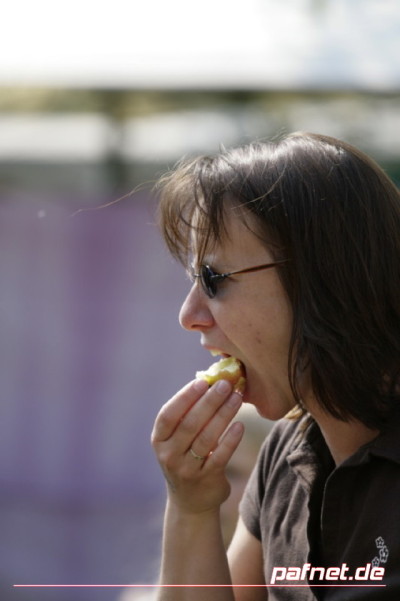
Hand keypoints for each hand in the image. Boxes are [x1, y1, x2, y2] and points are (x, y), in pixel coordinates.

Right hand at [151, 378, 243, 514]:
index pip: (168, 415)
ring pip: (207, 438)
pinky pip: (220, 456)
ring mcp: (186, 469)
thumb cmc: (186, 457)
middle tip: (225, 384)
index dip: (184, 397)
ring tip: (237, 398)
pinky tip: (240, 425)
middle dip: (209, 401)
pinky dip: (230, 439)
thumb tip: (211, 381)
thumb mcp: (177, 440)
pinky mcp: (206, 479)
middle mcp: (169, 455)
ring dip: (223, 415)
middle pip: (190, 424)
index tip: (202, 382)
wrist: (191, 501)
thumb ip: (188, 415)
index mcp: (159, 440)